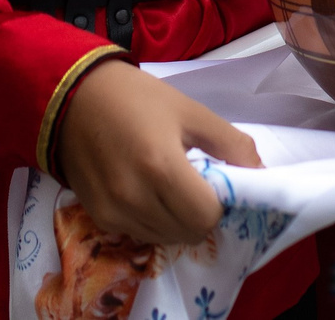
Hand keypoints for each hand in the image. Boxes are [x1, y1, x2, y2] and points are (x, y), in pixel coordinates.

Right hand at [56, 59, 258, 245]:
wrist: (73, 96)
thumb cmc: (137, 97)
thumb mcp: (190, 111)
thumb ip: (231, 144)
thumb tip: (260, 174)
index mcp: (161, 166)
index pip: (207, 217)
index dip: (219, 203)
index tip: (214, 182)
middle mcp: (134, 198)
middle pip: (189, 234)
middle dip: (201, 214)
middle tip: (195, 184)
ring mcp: (113, 212)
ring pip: (166, 239)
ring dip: (177, 221)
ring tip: (169, 186)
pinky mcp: (99, 218)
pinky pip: (140, 234)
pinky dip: (153, 221)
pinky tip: (147, 191)